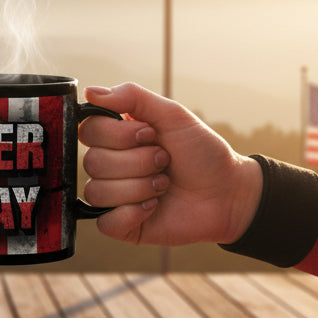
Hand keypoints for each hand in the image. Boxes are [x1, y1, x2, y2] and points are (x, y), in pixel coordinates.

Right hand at [80, 82, 262, 246]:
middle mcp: (111, 165)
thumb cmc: (202, 152)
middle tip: (165, 161)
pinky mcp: (123, 226)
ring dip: (139, 187)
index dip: (118, 134)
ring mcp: (114, 197)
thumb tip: (90, 91)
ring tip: (163, 184)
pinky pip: (106, 222)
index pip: (88, 130)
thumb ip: (132, 96)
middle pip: (93, 162)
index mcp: (117, 137)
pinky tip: (155, 206)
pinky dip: (133, 213)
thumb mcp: (172, 114)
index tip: (150, 134)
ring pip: (97, 192)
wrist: (229, 192)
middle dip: (138, 161)